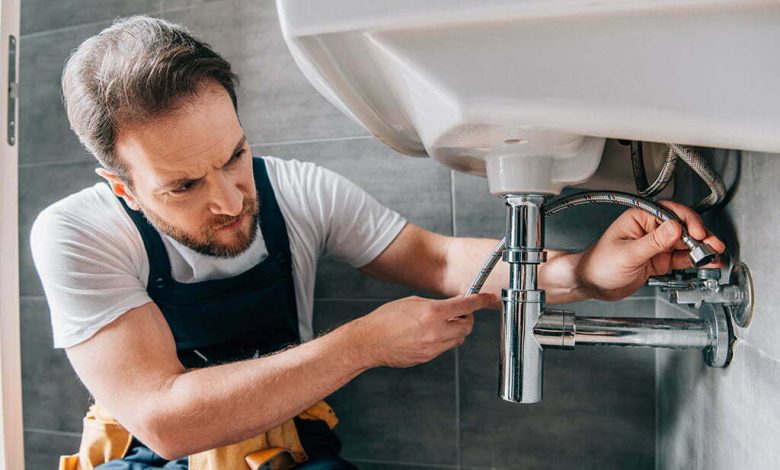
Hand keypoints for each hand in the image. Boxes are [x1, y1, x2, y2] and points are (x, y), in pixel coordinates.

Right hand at [354, 293, 494, 368]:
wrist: (369, 342)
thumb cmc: (386, 319)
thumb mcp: (412, 302)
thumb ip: (435, 304)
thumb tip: (451, 306)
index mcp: (432, 312)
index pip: (466, 306)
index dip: (481, 301)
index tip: (489, 298)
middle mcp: (435, 331)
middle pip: (467, 326)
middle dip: (466, 318)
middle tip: (459, 313)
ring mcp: (433, 347)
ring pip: (458, 339)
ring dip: (455, 330)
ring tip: (439, 324)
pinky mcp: (428, 357)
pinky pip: (445, 348)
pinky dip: (444, 340)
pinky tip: (428, 335)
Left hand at [574, 200, 725, 300]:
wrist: (592, 284)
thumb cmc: (599, 264)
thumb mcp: (627, 253)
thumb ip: (653, 242)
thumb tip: (674, 228)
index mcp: (639, 218)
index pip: (669, 212)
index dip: (687, 221)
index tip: (697, 233)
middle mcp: (650, 228)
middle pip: (682, 226)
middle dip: (700, 235)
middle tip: (712, 245)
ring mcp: (656, 244)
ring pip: (685, 242)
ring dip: (700, 248)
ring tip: (713, 254)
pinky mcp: (659, 260)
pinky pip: (681, 257)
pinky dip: (694, 260)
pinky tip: (705, 261)